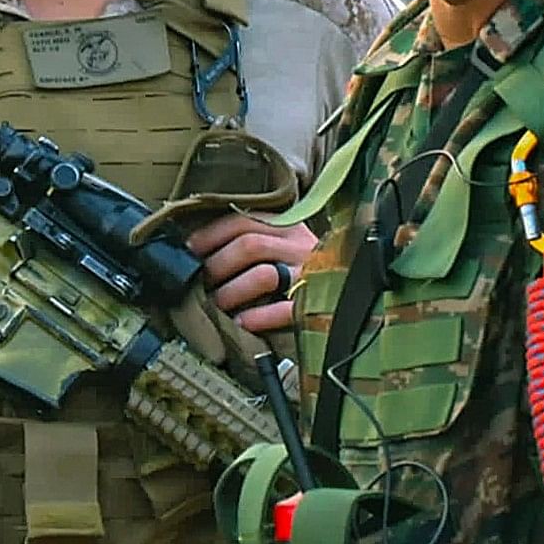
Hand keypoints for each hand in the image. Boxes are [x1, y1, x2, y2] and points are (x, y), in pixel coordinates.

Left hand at [186, 212, 318, 335]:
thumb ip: (255, 241)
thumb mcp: (285, 246)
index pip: (244, 220)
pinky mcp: (317, 304)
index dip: (211, 235)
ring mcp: (311, 274)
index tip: (189, 249)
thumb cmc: (306, 271)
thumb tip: (201, 251)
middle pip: (249, 246)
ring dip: (232, 291)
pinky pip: (284, 309)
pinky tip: (242, 323)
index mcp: (289, 227)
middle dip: (217, 265)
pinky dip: (258, 316)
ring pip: (262, 275)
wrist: (353, 294)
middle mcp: (300, 245)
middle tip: (200, 283)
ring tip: (218, 304)